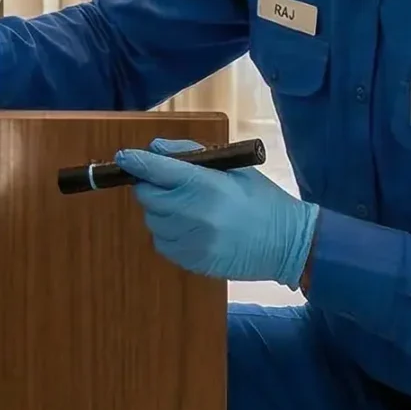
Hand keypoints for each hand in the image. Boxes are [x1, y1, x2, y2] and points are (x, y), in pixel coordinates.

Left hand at [114, 138, 318, 284]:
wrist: (287, 244)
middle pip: (146, 196)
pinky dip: (168, 233)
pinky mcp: (191, 261)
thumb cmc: (262, 200)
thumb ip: (191, 155)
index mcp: (204, 185)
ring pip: (152, 220)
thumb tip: (156, 148)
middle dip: (150, 186)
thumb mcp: (234, 168)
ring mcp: (190, 240)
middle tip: (166, 184)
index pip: (155, 169)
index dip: (135, 161)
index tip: (123, 157)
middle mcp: (192, 213)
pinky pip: (162, 243)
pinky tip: (190, 228)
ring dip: (160, 210)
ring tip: (186, 207)